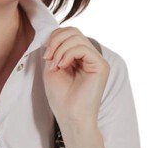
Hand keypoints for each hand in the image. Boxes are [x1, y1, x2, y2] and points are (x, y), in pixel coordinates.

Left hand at [43, 27, 109, 147]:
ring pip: (77, 37)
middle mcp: (90, 56)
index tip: (46, 56)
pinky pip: (82, 48)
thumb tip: (55, 34)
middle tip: (49, 58)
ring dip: (60, 49)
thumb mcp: (53, 67)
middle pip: (73, 31)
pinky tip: (62, 66)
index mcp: (79, 56)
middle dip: (56, 40)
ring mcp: (97, 60)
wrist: (70, 116)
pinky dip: (67, 54)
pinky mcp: (101, 65)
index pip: (69, 33)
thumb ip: (55, 50)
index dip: (54, 38)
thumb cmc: (61, 97)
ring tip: (55, 65)